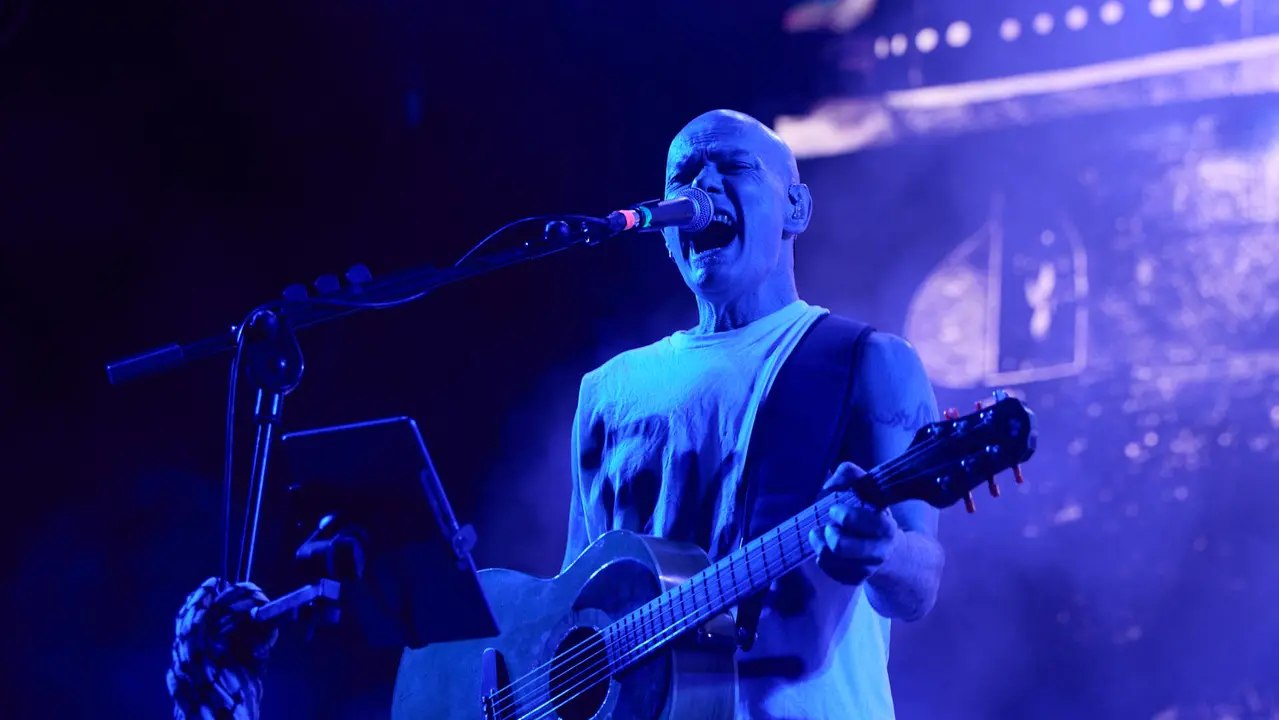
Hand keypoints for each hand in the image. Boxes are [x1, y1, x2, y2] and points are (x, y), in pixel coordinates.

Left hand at [808, 462, 899, 585]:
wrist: (888, 548)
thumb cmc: (871, 512)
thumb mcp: (867, 489)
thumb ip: (849, 474)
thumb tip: (828, 485)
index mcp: (886, 527)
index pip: (864, 523)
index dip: (845, 515)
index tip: (836, 509)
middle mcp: (879, 552)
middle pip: (839, 545)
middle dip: (828, 531)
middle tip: (829, 524)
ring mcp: (866, 569)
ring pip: (828, 558)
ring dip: (819, 542)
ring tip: (823, 533)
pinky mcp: (853, 579)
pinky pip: (827, 569)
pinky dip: (821, 555)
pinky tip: (827, 547)